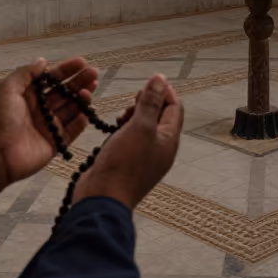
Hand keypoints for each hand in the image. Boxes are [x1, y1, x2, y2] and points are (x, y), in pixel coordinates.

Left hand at [0, 56, 98, 208]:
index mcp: (28, 95)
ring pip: (71, 110)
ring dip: (82, 99)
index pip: (51, 79)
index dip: (66, 70)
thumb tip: (43, 61)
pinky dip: (80, 122)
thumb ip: (26, 73)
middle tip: (94, 74)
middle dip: (79, 82)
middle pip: (65, 93)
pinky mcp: (54, 144)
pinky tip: (87, 113)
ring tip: (89, 91)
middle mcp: (40, 109)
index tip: (82, 62)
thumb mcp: (7, 88)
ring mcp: (48, 126)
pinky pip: (71, 131)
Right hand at [73, 74, 182, 211]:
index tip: (148, 82)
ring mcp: (144, 157)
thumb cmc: (124, 164)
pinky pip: (130, 138)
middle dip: (147, 103)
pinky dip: (124, 129)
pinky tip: (114, 127)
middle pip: (159, 116)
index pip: (174, 108)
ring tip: (122, 116)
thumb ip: (150, 102)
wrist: (102, 199)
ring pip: (143, 127)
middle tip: (133, 100)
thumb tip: (160, 79)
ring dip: (134, 115)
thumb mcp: (139, 126)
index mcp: (169, 140)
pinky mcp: (128, 162)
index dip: (164, 91)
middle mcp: (160, 148)